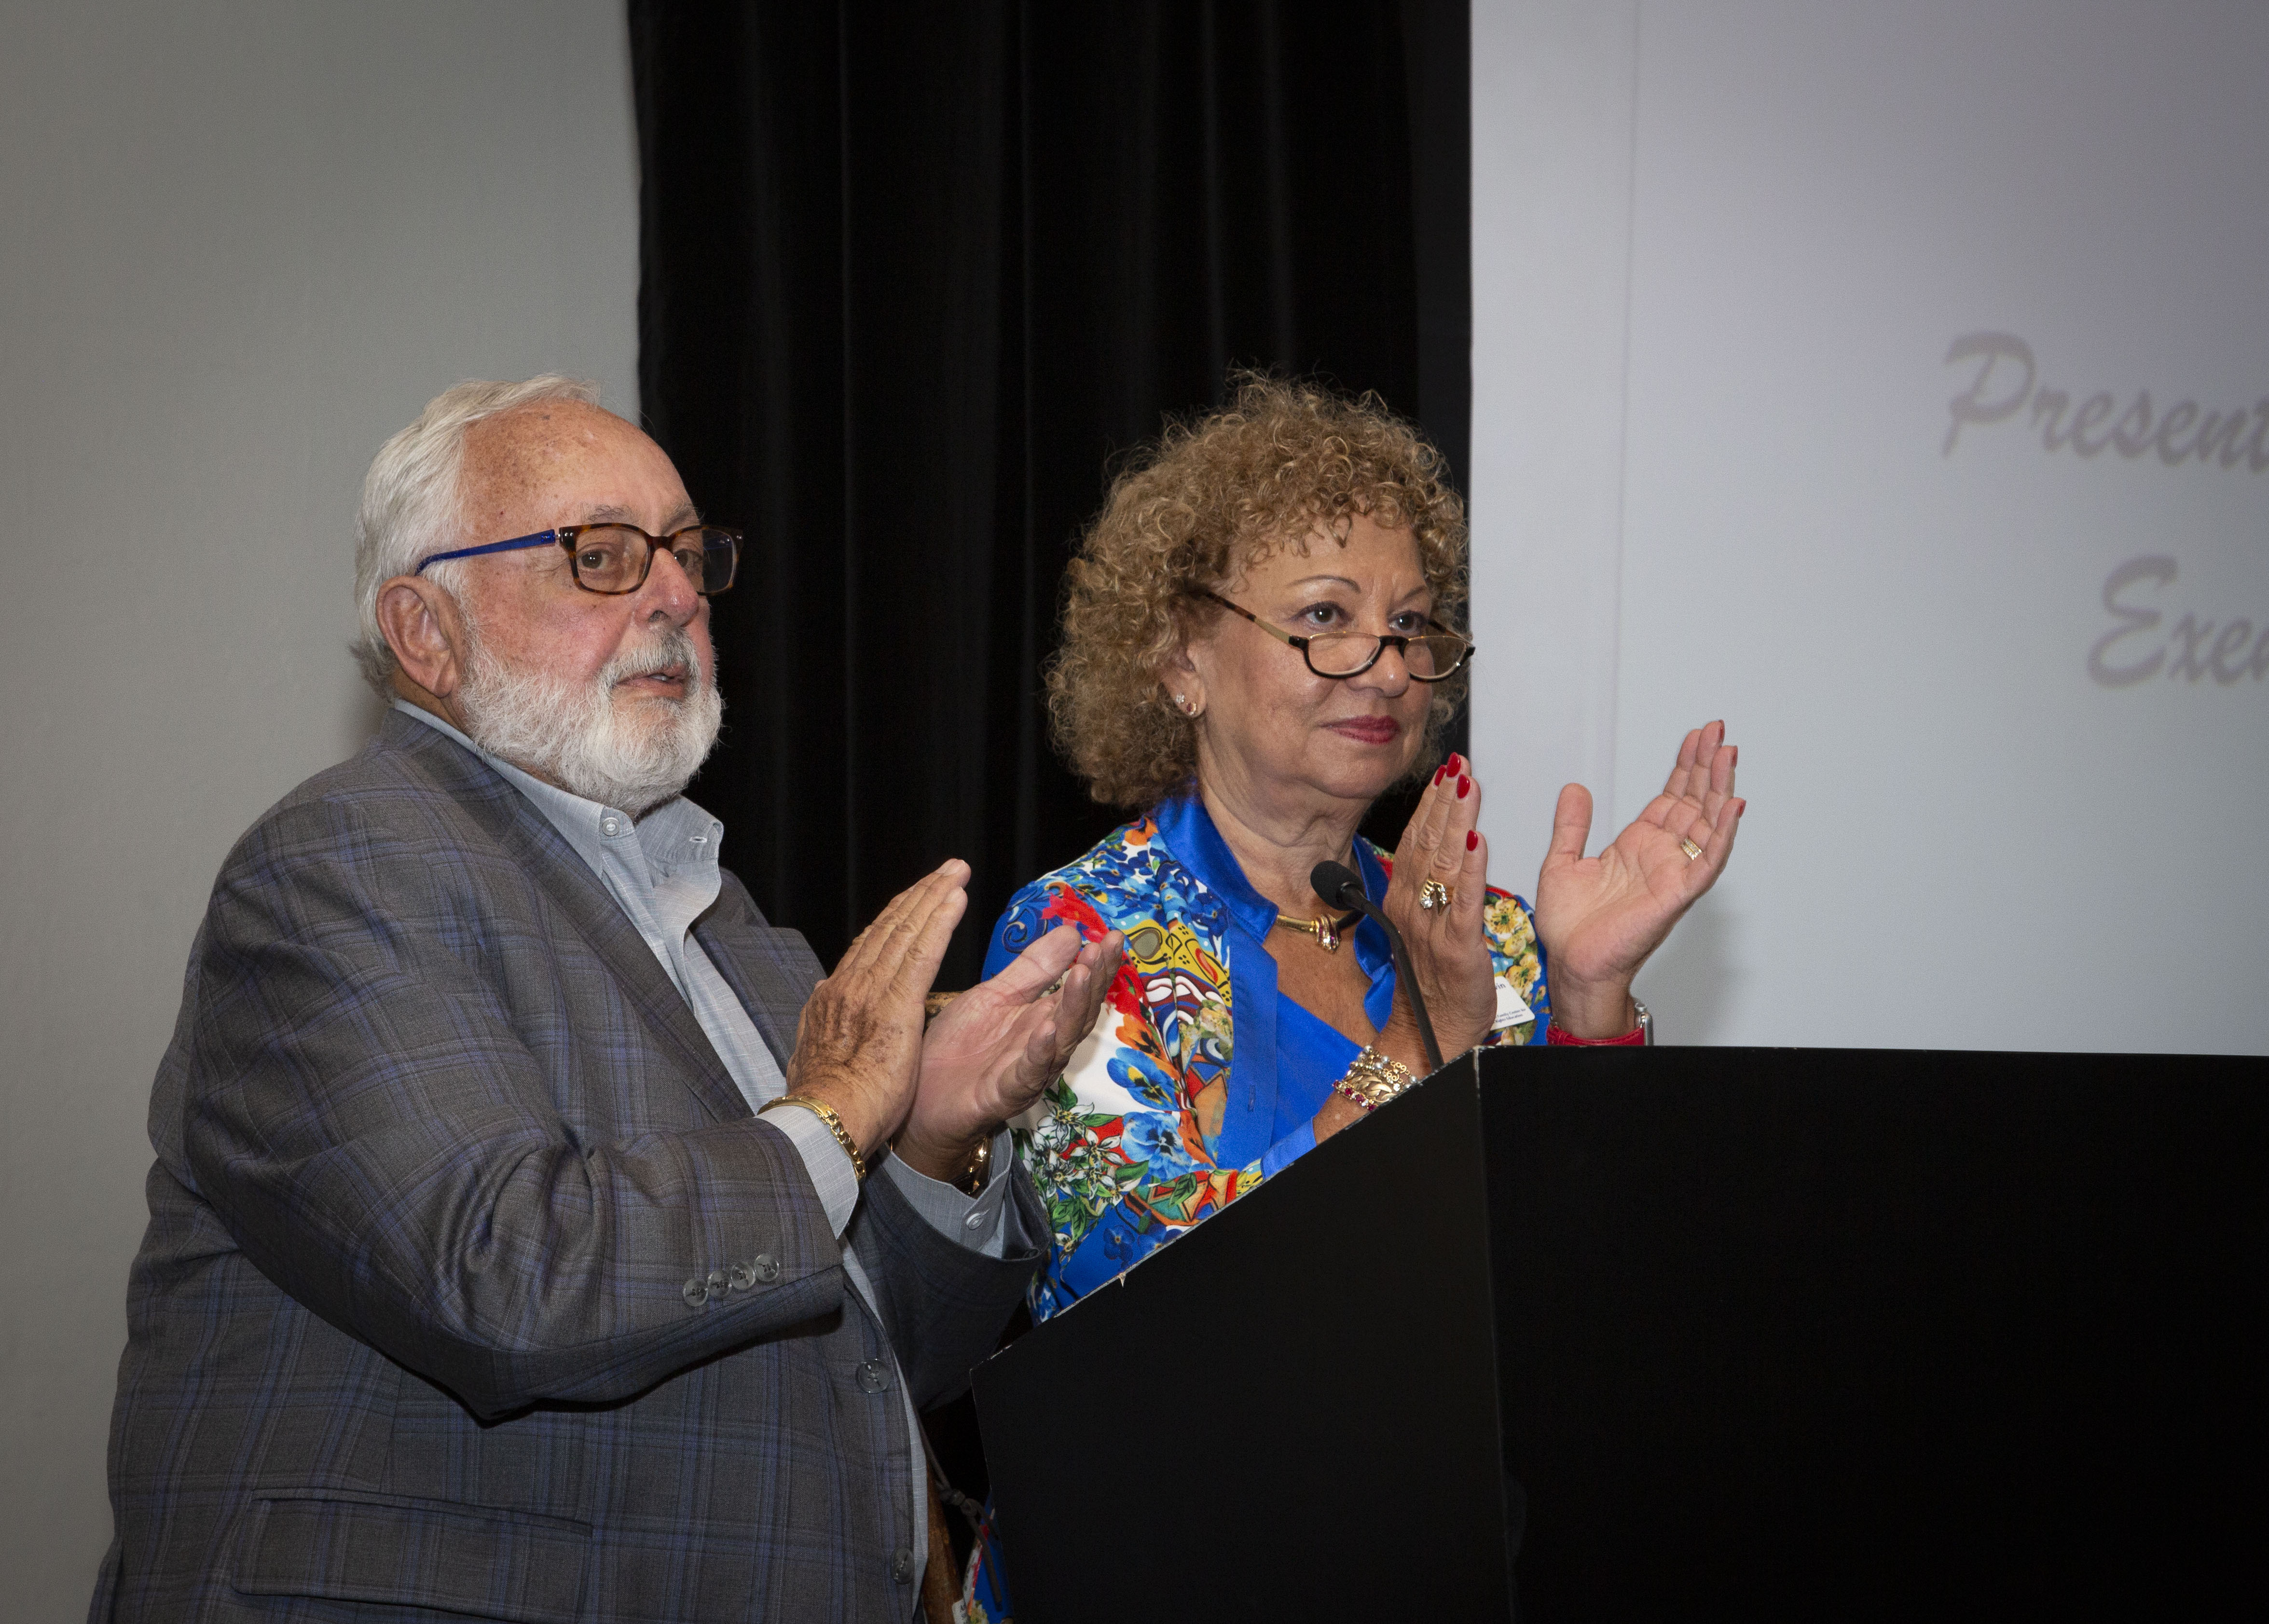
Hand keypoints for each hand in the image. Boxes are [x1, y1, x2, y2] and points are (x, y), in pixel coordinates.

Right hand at [782, 860, 969, 1156]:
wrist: (823, 1119)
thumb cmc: (825, 1098)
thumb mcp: (815, 1049)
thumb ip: (822, 1017)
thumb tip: (822, 990)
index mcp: (835, 995)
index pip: (870, 944)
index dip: (896, 916)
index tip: (916, 895)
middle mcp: (852, 984)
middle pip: (890, 928)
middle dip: (920, 895)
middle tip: (947, 869)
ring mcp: (873, 992)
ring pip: (907, 932)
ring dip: (934, 898)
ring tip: (957, 873)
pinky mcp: (896, 1006)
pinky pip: (922, 954)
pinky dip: (940, 923)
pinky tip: (957, 900)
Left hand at [896, 923, 1126, 1181]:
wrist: (923, 1100)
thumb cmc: (958, 1049)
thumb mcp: (994, 996)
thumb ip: (1033, 969)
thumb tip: (1072, 933)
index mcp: (1043, 1020)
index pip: (1080, 991)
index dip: (1098, 965)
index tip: (1114, 936)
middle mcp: (1045, 1047)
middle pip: (1080, 1013)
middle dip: (1096, 980)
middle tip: (1108, 947)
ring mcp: (1028, 1072)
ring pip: (1062, 1041)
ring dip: (1074, 1007)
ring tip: (1082, 974)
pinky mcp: (1005, 1095)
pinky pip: (1028, 1074)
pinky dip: (1040, 1052)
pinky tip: (1046, 1029)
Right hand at [1377, 752, 1497, 1066]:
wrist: (1430, 1031)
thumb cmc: (1431, 979)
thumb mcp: (1420, 922)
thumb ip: (1424, 882)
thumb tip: (1435, 842)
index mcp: (1404, 897)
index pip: (1417, 838)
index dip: (1432, 800)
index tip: (1446, 768)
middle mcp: (1412, 906)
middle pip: (1429, 842)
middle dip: (1445, 798)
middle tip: (1459, 762)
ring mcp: (1432, 926)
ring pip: (1444, 863)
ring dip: (1457, 820)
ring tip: (1468, 785)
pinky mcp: (1457, 948)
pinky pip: (1464, 903)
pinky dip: (1471, 870)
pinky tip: (1478, 841)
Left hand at [1534, 720, 1744, 1035]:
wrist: (1571, 964)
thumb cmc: (1571, 927)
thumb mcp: (1562, 861)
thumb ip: (1572, 825)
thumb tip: (1574, 788)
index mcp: (1638, 846)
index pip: (1671, 796)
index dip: (1685, 766)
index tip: (1696, 736)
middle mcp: (1662, 856)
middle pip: (1695, 801)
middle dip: (1707, 765)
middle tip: (1718, 730)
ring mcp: (1674, 873)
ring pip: (1708, 823)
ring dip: (1720, 788)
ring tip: (1728, 753)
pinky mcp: (1678, 893)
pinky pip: (1708, 860)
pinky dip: (1723, 833)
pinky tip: (1733, 805)